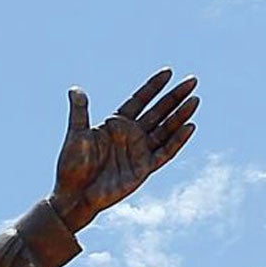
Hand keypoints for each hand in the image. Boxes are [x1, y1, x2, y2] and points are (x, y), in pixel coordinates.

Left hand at [50, 68, 196, 232]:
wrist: (74, 195)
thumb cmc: (71, 166)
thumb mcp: (76, 135)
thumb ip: (80, 112)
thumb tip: (75, 89)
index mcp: (116, 124)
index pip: (139, 100)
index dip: (153, 87)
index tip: (168, 71)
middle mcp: (131, 135)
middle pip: (158, 111)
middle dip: (174, 97)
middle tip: (192, 80)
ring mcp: (139, 151)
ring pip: (166, 129)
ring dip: (180, 116)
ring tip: (194, 100)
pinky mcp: (143, 169)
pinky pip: (165, 152)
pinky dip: (177, 141)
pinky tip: (189, 126)